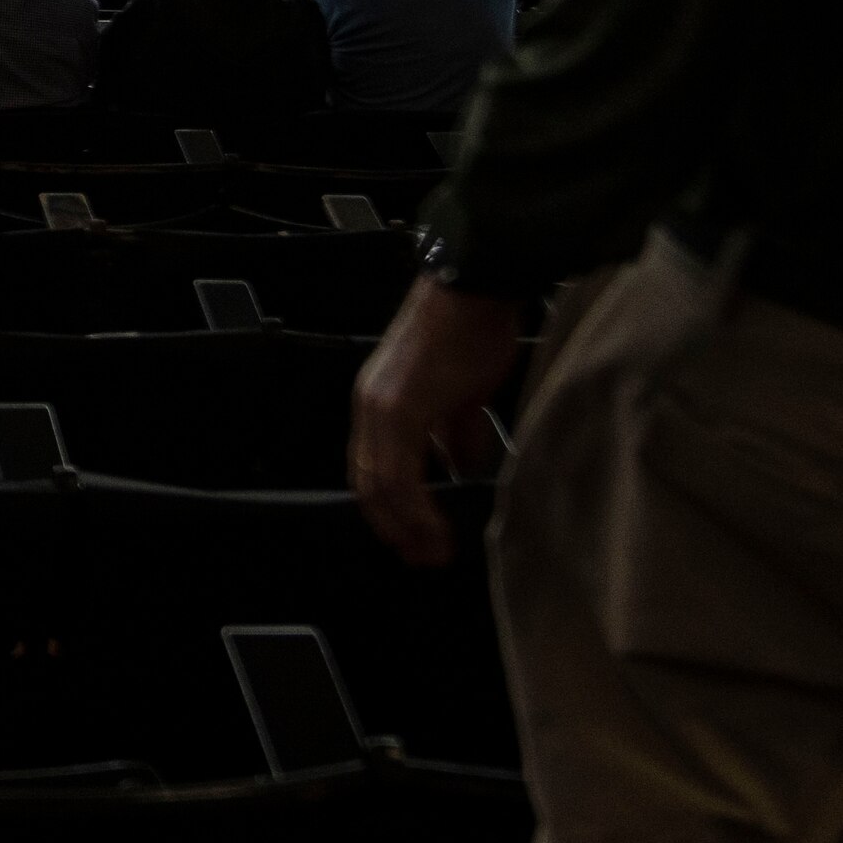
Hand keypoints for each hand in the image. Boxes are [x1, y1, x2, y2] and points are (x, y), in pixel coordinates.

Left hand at [349, 280, 526, 566]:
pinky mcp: (400, 408)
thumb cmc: (472, 328)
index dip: (388, 506)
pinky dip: (416, 507)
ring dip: (407, 525)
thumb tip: (463, 466)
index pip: (370, 468)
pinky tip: (435, 526)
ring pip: (381, 485)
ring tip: (432, 551)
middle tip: (420, 556)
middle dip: (394, 526)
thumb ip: (456, 432)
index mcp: (378, 402)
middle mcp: (369, 406)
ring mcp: (380, 407)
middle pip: (368, 483)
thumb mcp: (462, 391)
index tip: (411, 535)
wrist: (474, 287)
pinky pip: (399, 473)